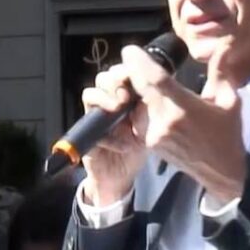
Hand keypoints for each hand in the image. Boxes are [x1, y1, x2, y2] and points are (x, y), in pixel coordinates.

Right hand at [80, 63, 148, 204]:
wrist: (119, 177)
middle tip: (126, 94)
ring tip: (119, 108)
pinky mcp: (88, 133)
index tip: (138, 78)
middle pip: (104, 78)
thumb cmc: (136, 151)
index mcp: (125, 99)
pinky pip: (90, 122)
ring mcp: (96, 116)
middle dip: (114, 81)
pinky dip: (108, 133)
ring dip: (105, 98)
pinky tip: (125, 144)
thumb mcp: (149, 130)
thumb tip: (161, 91)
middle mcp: (108, 104)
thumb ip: (152, 112)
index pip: (122, 74)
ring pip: (91, 94)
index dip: (127, 72)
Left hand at [121, 40, 246, 201]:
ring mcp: (153, 134)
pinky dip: (138, 106)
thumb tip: (222, 47)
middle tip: (134, 61)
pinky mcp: (148, 143)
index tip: (130, 50)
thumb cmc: (228, 134)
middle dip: (133, 74)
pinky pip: (137, 118)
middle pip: (138, 89)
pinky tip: (147, 100)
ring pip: (134, 104)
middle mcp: (163, 121)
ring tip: (142, 80)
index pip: (153, 79)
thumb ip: (220, 72)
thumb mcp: (229, 101)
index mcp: (183, 108)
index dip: (138, 62)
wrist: (221, 172)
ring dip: (135, 90)